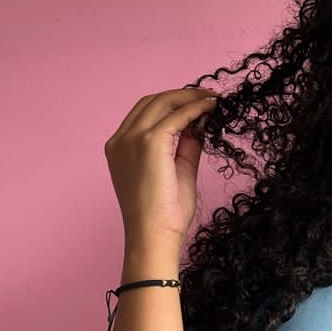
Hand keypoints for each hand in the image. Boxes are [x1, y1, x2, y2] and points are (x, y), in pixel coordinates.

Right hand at [103, 85, 219, 245]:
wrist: (154, 235)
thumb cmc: (163, 215)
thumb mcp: (177, 171)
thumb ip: (185, 146)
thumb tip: (199, 124)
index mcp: (120, 148)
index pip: (145, 113)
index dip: (172, 104)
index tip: (197, 104)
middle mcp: (121, 140)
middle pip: (152, 102)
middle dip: (181, 95)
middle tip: (208, 96)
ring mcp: (132, 139)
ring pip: (162, 103)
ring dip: (189, 97)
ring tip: (212, 99)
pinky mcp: (150, 142)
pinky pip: (176, 116)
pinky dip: (194, 108)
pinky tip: (210, 109)